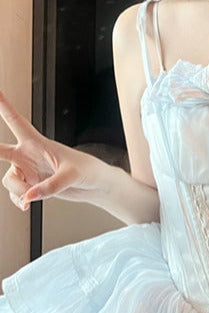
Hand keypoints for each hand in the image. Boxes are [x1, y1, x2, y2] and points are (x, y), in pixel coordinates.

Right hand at [0, 91, 103, 210]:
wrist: (95, 186)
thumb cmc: (88, 171)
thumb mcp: (71, 176)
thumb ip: (50, 186)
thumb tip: (28, 197)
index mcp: (38, 143)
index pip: (15, 122)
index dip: (2, 106)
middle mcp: (28, 155)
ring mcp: (28, 171)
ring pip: (9, 180)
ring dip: (18, 190)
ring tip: (31, 197)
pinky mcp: (31, 185)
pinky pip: (16, 194)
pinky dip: (19, 201)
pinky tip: (27, 205)